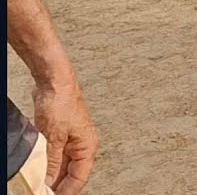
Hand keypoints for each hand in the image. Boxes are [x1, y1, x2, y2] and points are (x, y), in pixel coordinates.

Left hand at [32, 77, 97, 194]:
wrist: (54, 82)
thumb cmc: (61, 102)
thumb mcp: (53, 138)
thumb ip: (52, 162)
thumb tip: (48, 181)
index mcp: (88, 145)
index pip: (80, 177)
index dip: (67, 191)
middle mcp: (82, 144)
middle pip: (72, 172)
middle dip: (58, 184)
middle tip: (43, 192)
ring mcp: (71, 139)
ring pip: (62, 164)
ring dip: (52, 174)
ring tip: (39, 183)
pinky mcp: (60, 134)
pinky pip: (55, 155)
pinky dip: (47, 163)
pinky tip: (38, 169)